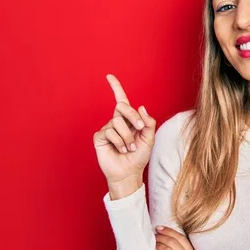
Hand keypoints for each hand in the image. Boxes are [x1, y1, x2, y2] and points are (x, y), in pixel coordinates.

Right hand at [93, 74, 156, 197]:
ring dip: (127, 136)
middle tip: (139, 128)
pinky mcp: (99, 137)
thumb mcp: (149, 138)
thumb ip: (148, 122)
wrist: (129, 173)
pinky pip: (109, 131)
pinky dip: (119, 142)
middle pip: (122, 106)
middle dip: (132, 116)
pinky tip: (120, 150)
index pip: (122, 100)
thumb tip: (140, 107)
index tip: (109, 76)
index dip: (116, 87)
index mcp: (128, 119)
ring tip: (129, 148)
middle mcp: (116, 121)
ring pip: (117, 121)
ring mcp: (107, 129)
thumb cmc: (138, 156)